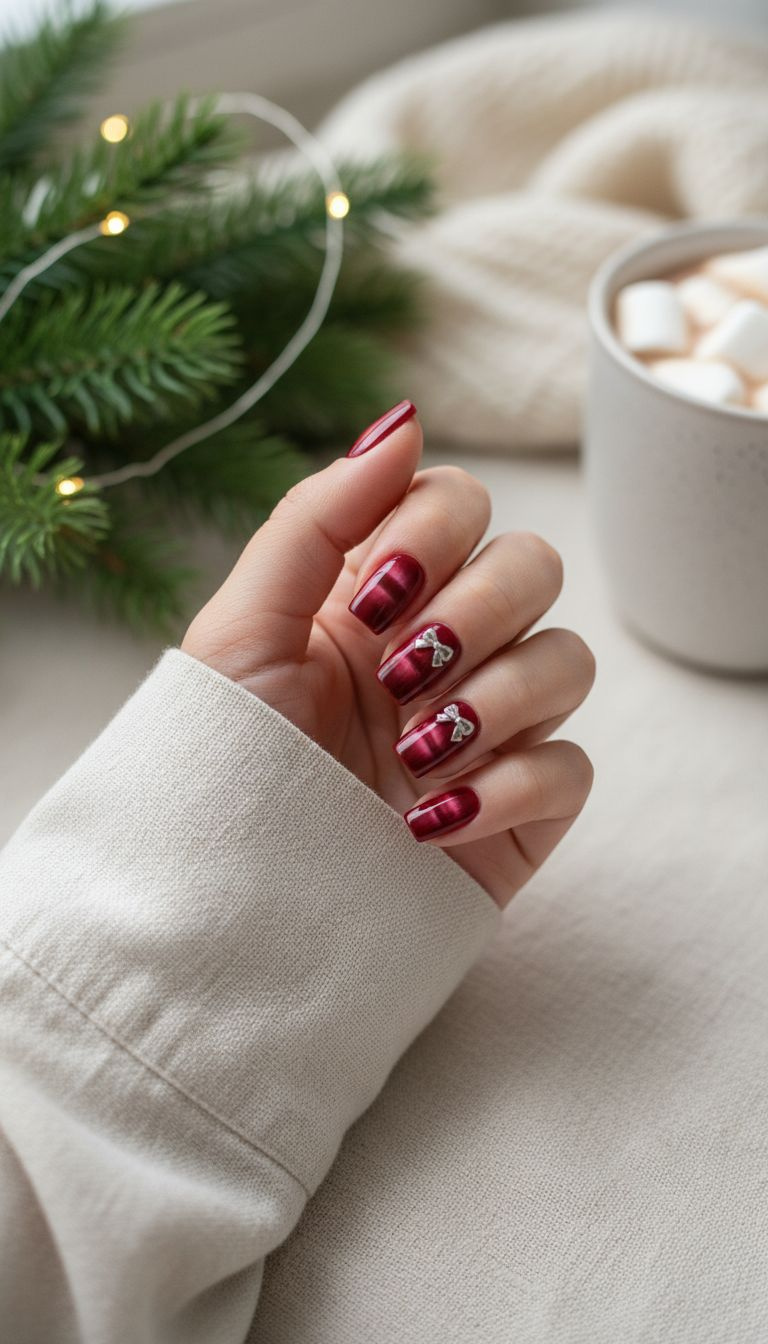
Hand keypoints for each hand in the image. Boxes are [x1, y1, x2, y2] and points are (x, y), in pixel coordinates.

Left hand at [182, 402, 594, 907]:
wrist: (226, 901)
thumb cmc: (222, 762)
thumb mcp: (241, 627)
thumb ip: (317, 517)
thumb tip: (402, 421)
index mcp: (377, 594)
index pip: (460, 503)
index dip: (435, 531)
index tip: (371, 598)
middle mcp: (442, 647)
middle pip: (534, 566)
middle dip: (473, 612)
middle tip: (396, 675)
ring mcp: (487, 726)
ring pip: (568, 660)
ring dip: (495, 699)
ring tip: (413, 754)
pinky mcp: (520, 807)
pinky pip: (570, 768)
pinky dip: (509, 786)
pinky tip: (430, 821)